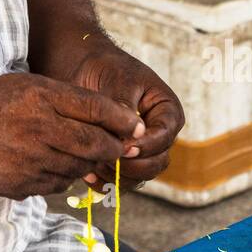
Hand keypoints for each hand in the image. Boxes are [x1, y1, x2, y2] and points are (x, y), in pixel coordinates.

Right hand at [0, 72, 141, 201]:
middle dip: (114, 148)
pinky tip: (50, 164)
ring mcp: (31, 161)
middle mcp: (39, 129)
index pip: (97, 109)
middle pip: (95, 144)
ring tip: (79, 153)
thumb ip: (64, 99)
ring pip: (79, 168)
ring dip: (87, 163)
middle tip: (121, 147)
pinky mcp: (23, 185)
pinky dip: (63, 176)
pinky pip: (58, 184)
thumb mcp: (25, 84)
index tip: (137, 126)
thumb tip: (107, 119)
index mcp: (41, 97)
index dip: (123, 120)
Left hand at [70, 48, 184, 189]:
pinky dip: (105, 183)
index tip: (125, 146)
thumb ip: (125, 106)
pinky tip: (88, 175)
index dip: (147, 146)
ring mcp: (141, 150)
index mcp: (167, 112)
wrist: (85, 70)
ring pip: (139, 177)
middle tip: (108, 158)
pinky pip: (119, 182)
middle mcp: (158, 135)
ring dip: (118, 176)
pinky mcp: (122, 160)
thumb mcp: (120, 80)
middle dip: (134, 166)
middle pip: (157, 163)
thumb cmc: (108, 69)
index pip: (165, 137)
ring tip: (95, 164)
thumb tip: (132, 133)